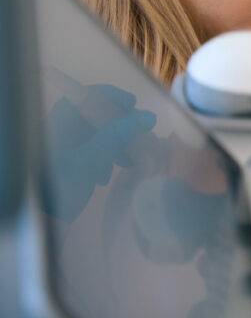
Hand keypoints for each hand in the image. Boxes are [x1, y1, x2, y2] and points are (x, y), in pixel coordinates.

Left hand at [43, 81, 156, 221]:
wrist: (37, 221)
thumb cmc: (60, 185)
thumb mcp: (90, 160)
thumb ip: (116, 136)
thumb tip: (145, 117)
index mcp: (61, 123)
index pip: (87, 96)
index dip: (112, 97)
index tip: (134, 105)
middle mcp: (59, 130)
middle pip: (93, 116)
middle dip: (119, 124)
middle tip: (140, 135)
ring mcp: (61, 147)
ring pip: (93, 134)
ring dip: (114, 142)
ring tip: (129, 159)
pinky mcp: (64, 164)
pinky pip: (88, 150)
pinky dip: (103, 156)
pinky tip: (109, 173)